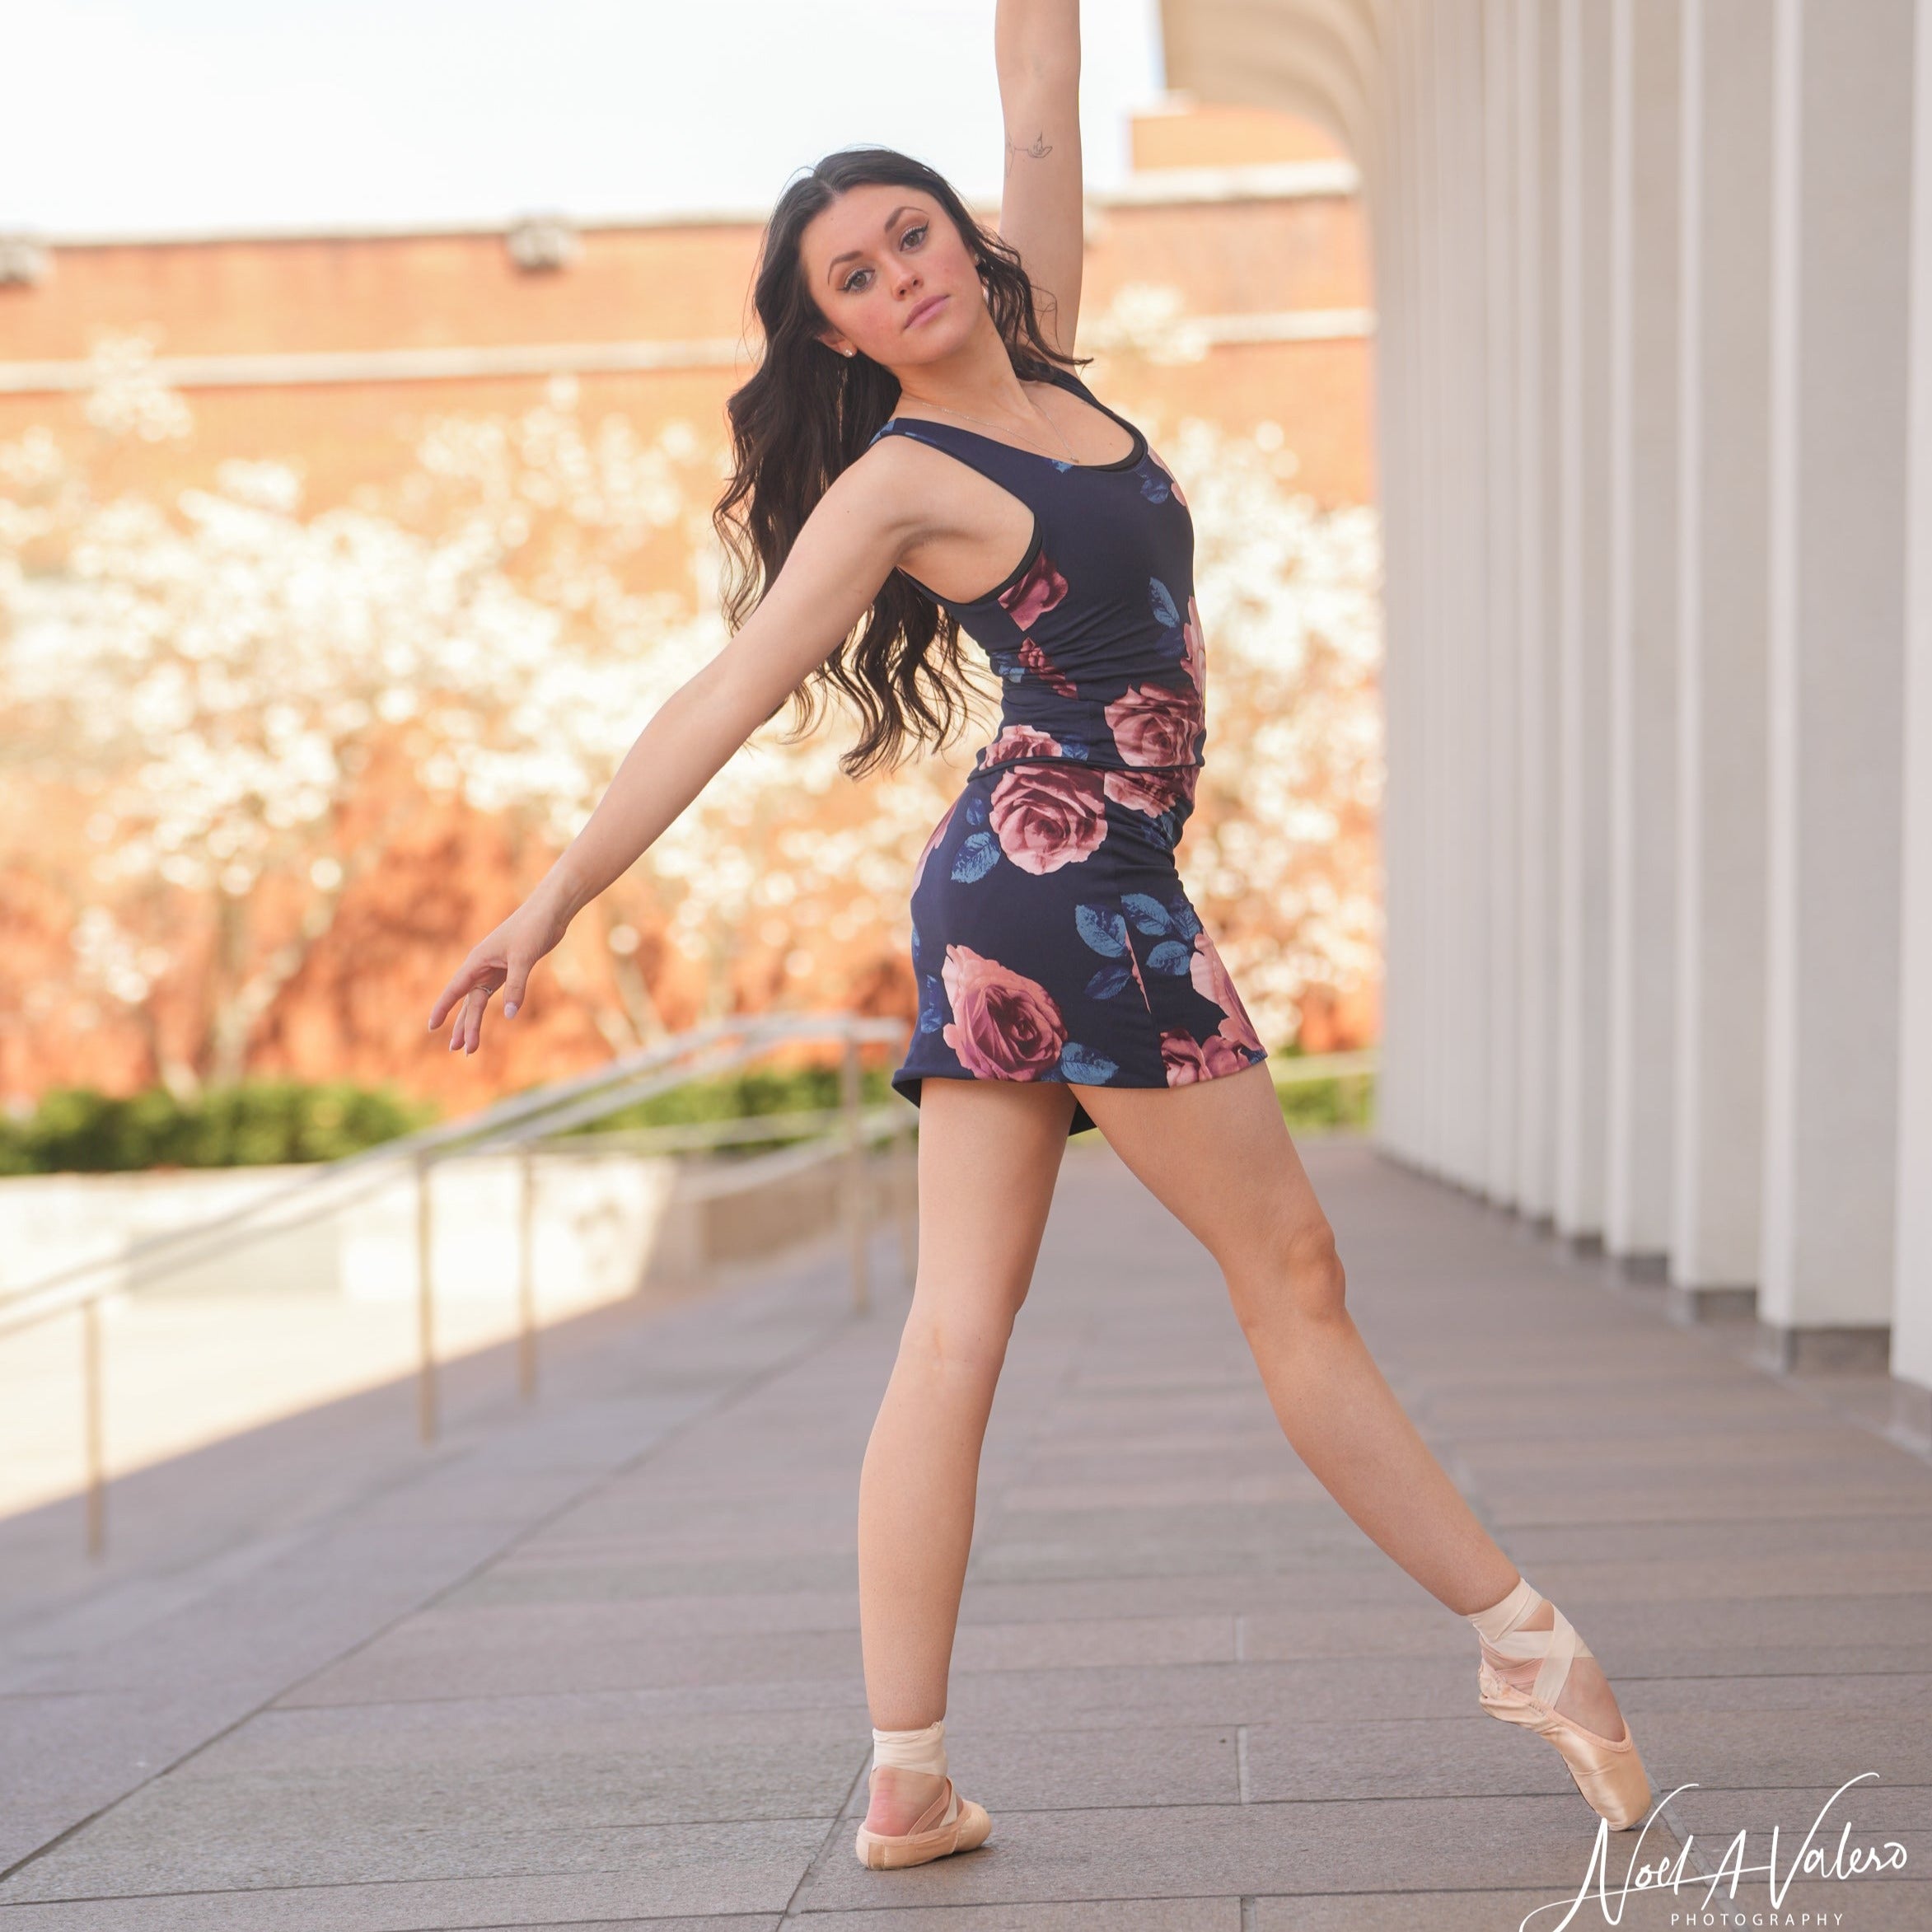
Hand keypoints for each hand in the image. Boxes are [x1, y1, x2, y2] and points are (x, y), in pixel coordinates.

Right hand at [427, 890, 571, 1054]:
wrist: (549, 913)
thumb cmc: (532, 929)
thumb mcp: (524, 958)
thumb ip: (517, 987)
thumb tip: (510, 1015)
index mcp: (477, 961)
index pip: (454, 990)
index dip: (443, 1009)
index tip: (431, 1027)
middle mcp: (481, 966)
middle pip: (469, 1002)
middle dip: (464, 1026)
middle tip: (459, 1050)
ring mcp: (494, 968)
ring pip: (479, 1001)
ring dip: (474, 1022)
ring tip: (469, 1047)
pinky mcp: (508, 970)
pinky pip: (493, 994)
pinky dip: (490, 1009)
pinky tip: (483, 1022)